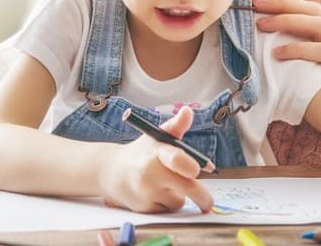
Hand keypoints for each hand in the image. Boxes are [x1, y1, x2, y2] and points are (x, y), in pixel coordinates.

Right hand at [98, 106, 213, 213]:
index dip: (191, 165)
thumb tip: (188, 111)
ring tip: (164, 184)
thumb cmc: (142, 153)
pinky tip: (153, 193)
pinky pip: (166, 209)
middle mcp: (150, 173)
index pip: (176, 159)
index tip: (203, 169)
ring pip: (178, 200)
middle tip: (208, 203)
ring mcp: (146, 192)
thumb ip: (176, 126)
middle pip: (187, 188)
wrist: (112, 171)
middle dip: (202, 197)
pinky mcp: (144, 208)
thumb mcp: (156, 137)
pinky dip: (165, 203)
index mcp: (157, 153)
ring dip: (178, 195)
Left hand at [253, 0, 320, 109]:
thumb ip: (302, 61)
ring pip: (320, 25)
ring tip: (262, 26)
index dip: (286, 1)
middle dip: (283, 4)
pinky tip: (278, 53)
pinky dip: (300, 49)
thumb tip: (267, 52)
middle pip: (315, 10)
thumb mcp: (317, 76)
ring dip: (287, 22)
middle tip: (255, 3)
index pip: (312, 10)